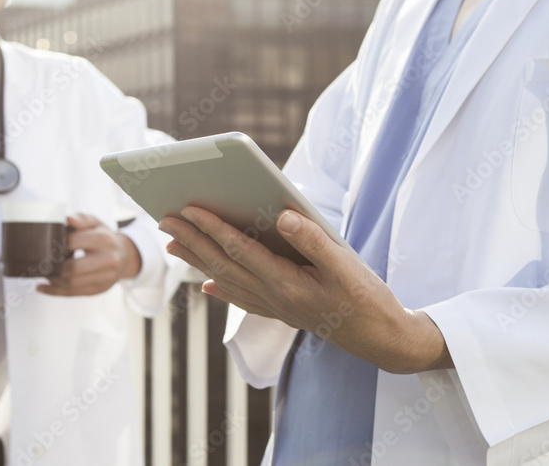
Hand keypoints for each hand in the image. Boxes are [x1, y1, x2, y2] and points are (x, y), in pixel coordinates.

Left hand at [37, 213, 141, 296]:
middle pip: (73, 268)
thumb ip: (82, 219)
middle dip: (53, 266)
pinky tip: (44, 286)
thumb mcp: (96, 223)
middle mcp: (108, 260)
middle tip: (43, 262)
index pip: (73, 242)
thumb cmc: (105, 238)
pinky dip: (54, 291)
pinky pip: (72, 293)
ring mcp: (104, 278)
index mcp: (105, 240)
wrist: (124, 257)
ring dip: (52, 279)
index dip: (57, 243)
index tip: (48, 243)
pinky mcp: (98, 290)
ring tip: (44, 272)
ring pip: (71, 284)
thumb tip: (69, 219)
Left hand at [159, 207, 451, 373]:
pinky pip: (244, 299)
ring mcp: (277, 307)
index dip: (212, 228)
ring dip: (199, 261)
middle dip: (193, 240)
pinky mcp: (285, 311)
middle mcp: (275, 297)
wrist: (383, 341)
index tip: (187, 208)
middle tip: (164, 219)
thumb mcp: (347, 266)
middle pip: (224, 264)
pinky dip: (223, 289)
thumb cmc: (368, 300)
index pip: (240, 250)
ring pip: (229, 281)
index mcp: (287, 282)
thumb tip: (282, 217)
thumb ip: (314, 240)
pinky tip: (208, 285)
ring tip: (174, 244)